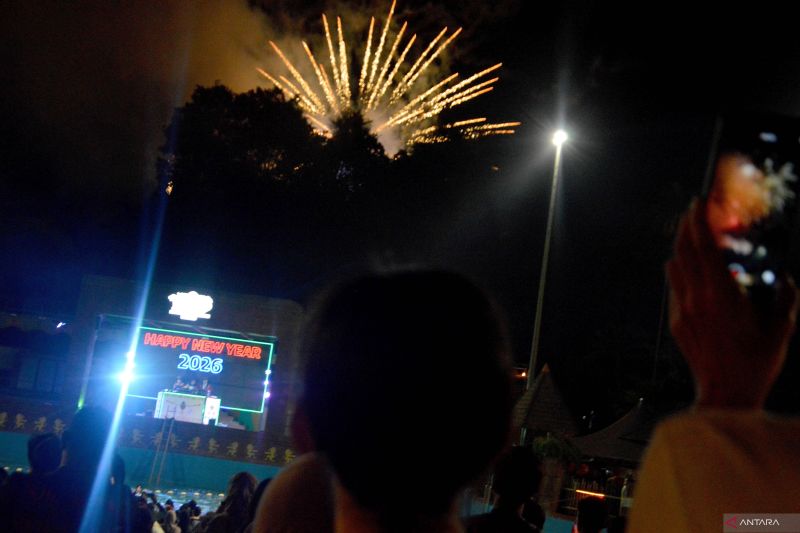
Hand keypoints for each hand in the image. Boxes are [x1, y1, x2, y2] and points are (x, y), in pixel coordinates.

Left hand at [666, 199, 797, 408]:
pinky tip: (687, 267)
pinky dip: (679, 270)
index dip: (700, 222)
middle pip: (684, 251)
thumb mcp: (781, 327)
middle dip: (686, 227)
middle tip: (692, 211)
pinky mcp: (677, 321)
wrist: (725, 393)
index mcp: (722, 294)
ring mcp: (683, 309)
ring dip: (681, 247)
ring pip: (675, 267)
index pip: (704, 247)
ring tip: (690, 234)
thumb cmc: (755, 363)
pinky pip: (675, 286)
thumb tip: (786, 278)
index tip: (699, 203)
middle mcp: (697, 297)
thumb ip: (785, 297)